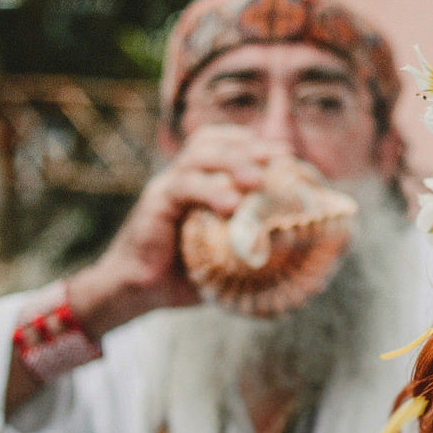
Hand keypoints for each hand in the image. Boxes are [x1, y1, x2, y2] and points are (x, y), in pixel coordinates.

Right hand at [67, 126, 285, 335]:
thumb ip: (249, 244)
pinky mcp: (155, 203)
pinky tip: (232, 205)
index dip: (252, 141)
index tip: (284, 154)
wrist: (136, 292)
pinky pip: (183, 187)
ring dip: (233, 162)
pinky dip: (209, 191)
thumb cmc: (181, 276)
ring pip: (198, 156)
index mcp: (196, 181)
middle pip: (211, 140)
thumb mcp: (222, 255)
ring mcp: (165, 187)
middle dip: (249, 145)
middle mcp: (180, 177)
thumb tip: (296, 251)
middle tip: (280, 158)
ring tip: (258, 181)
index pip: (221, 143)